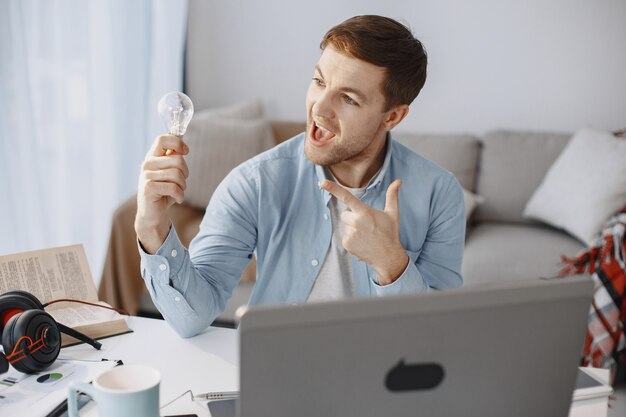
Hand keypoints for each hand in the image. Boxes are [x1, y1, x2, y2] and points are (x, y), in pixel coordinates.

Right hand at [135, 135, 189, 253]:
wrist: (152, 214)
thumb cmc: (164, 192)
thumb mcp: (170, 173)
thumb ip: (174, 159)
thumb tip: (182, 146)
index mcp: (152, 157)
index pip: (162, 139)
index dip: (177, 143)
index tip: (186, 151)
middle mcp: (147, 164)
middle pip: (177, 159)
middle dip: (186, 173)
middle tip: (182, 183)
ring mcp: (146, 176)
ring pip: (177, 174)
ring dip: (183, 186)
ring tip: (178, 192)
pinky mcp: (149, 188)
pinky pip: (173, 187)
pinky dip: (180, 195)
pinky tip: (177, 199)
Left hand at [320, 179, 408, 284]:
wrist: (388, 257)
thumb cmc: (390, 233)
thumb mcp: (393, 213)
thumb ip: (392, 195)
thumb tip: (399, 181)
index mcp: (365, 212)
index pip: (347, 197)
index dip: (334, 189)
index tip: (323, 182)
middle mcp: (356, 222)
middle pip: (345, 214)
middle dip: (353, 217)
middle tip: (366, 225)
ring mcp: (350, 234)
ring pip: (346, 226)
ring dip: (353, 229)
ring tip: (366, 236)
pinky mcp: (346, 244)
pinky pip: (345, 236)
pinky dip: (352, 239)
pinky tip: (362, 242)